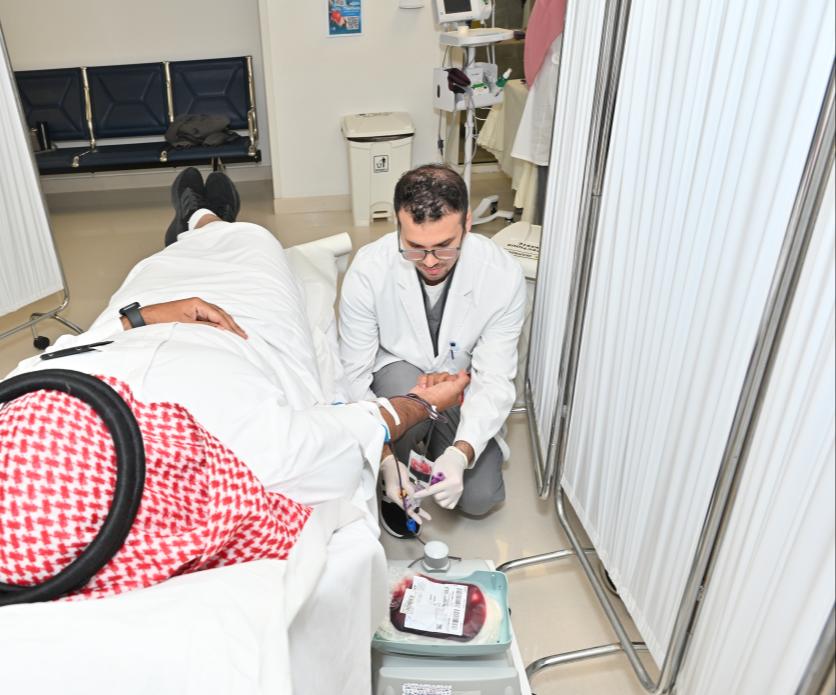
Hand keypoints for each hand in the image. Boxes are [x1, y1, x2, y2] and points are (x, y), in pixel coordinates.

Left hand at [124, 297, 247, 338]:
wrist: (146, 319)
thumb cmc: (162, 320)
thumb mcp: (186, 325)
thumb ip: (205, 327)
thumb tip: (222, 330)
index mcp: (198, 303)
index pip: (219, 315)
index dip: (230, 327)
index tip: (239, 336)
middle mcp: (199, 304)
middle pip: (221, 314)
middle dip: (233, 325)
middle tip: (244, 336)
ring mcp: (196, 308)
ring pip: (218, 316)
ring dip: (228, 325)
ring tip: (238, 334)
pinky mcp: (193, 314)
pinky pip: (211, 318)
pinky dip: (220, 324)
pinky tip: (225, 330)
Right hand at [380, 454, 430, 524]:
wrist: (388, 461)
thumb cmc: (394, 468)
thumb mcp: (403, 479)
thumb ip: (409, 489)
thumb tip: (415, 497)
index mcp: (394, 494)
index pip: (405, 507)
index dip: (413, 514)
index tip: (420, 520)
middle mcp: (395, 495)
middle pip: (407, 506)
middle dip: (417, 512)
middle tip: (427, 517)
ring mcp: (396, 492)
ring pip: (408, 501)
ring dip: (416, 504)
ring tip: (425, 511)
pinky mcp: (399, 489)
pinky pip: (407, 495)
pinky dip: (414, 497)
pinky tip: (420, 499)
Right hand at [410, 370, 469, 410]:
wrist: (421, 402)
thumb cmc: (438, 400)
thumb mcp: (456, 389)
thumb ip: (464, 379)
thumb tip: (465, 373)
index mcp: (455, 393)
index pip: (457, 378)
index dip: (453, 378)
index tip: (451, 382)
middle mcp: (446, 390)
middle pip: (446, 375)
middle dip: (442, 379)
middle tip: (440, 386)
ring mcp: (436, 387)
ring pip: (436, 374)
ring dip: (433, 380)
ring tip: (432, 388)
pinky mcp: (426, 384)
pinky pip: (427, 375)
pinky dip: (425, 381)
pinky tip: (426, 388)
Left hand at [413, 446, 467, 509]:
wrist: (456, 460)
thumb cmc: (446, 462)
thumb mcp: (436, 467)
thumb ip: (430, 478)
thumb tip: (421, 486)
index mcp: (451, 481)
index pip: (433, 490)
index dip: (423, 493)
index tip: (415, 495)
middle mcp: (456, 490)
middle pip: (437, 498)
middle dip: (431, 493)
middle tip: (430, 487)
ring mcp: (458, 494)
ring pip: (443, 504)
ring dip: (437, 499)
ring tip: (436, 491)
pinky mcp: (459, 497)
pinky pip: (449, 506)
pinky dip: (443, 502)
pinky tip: (442, 495)